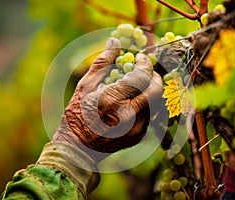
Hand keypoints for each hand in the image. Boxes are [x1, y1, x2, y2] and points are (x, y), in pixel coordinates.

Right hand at [53, 38, 162, 154]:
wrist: (78, 147)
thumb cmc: (78, 114)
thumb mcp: (86, 85)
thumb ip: (103, 63)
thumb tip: (115, 41)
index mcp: (113, 100)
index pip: (142, 76)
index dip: (144, 63)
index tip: (140, 58)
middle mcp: (128, 115)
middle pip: (156, 89)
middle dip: (154, 76)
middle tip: (144, 71)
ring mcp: (136, 128)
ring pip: (156, 102)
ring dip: (150, 90)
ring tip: (137, 86)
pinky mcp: (139, 136)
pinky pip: (150, 114)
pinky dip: (145, 104)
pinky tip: (132, 102)